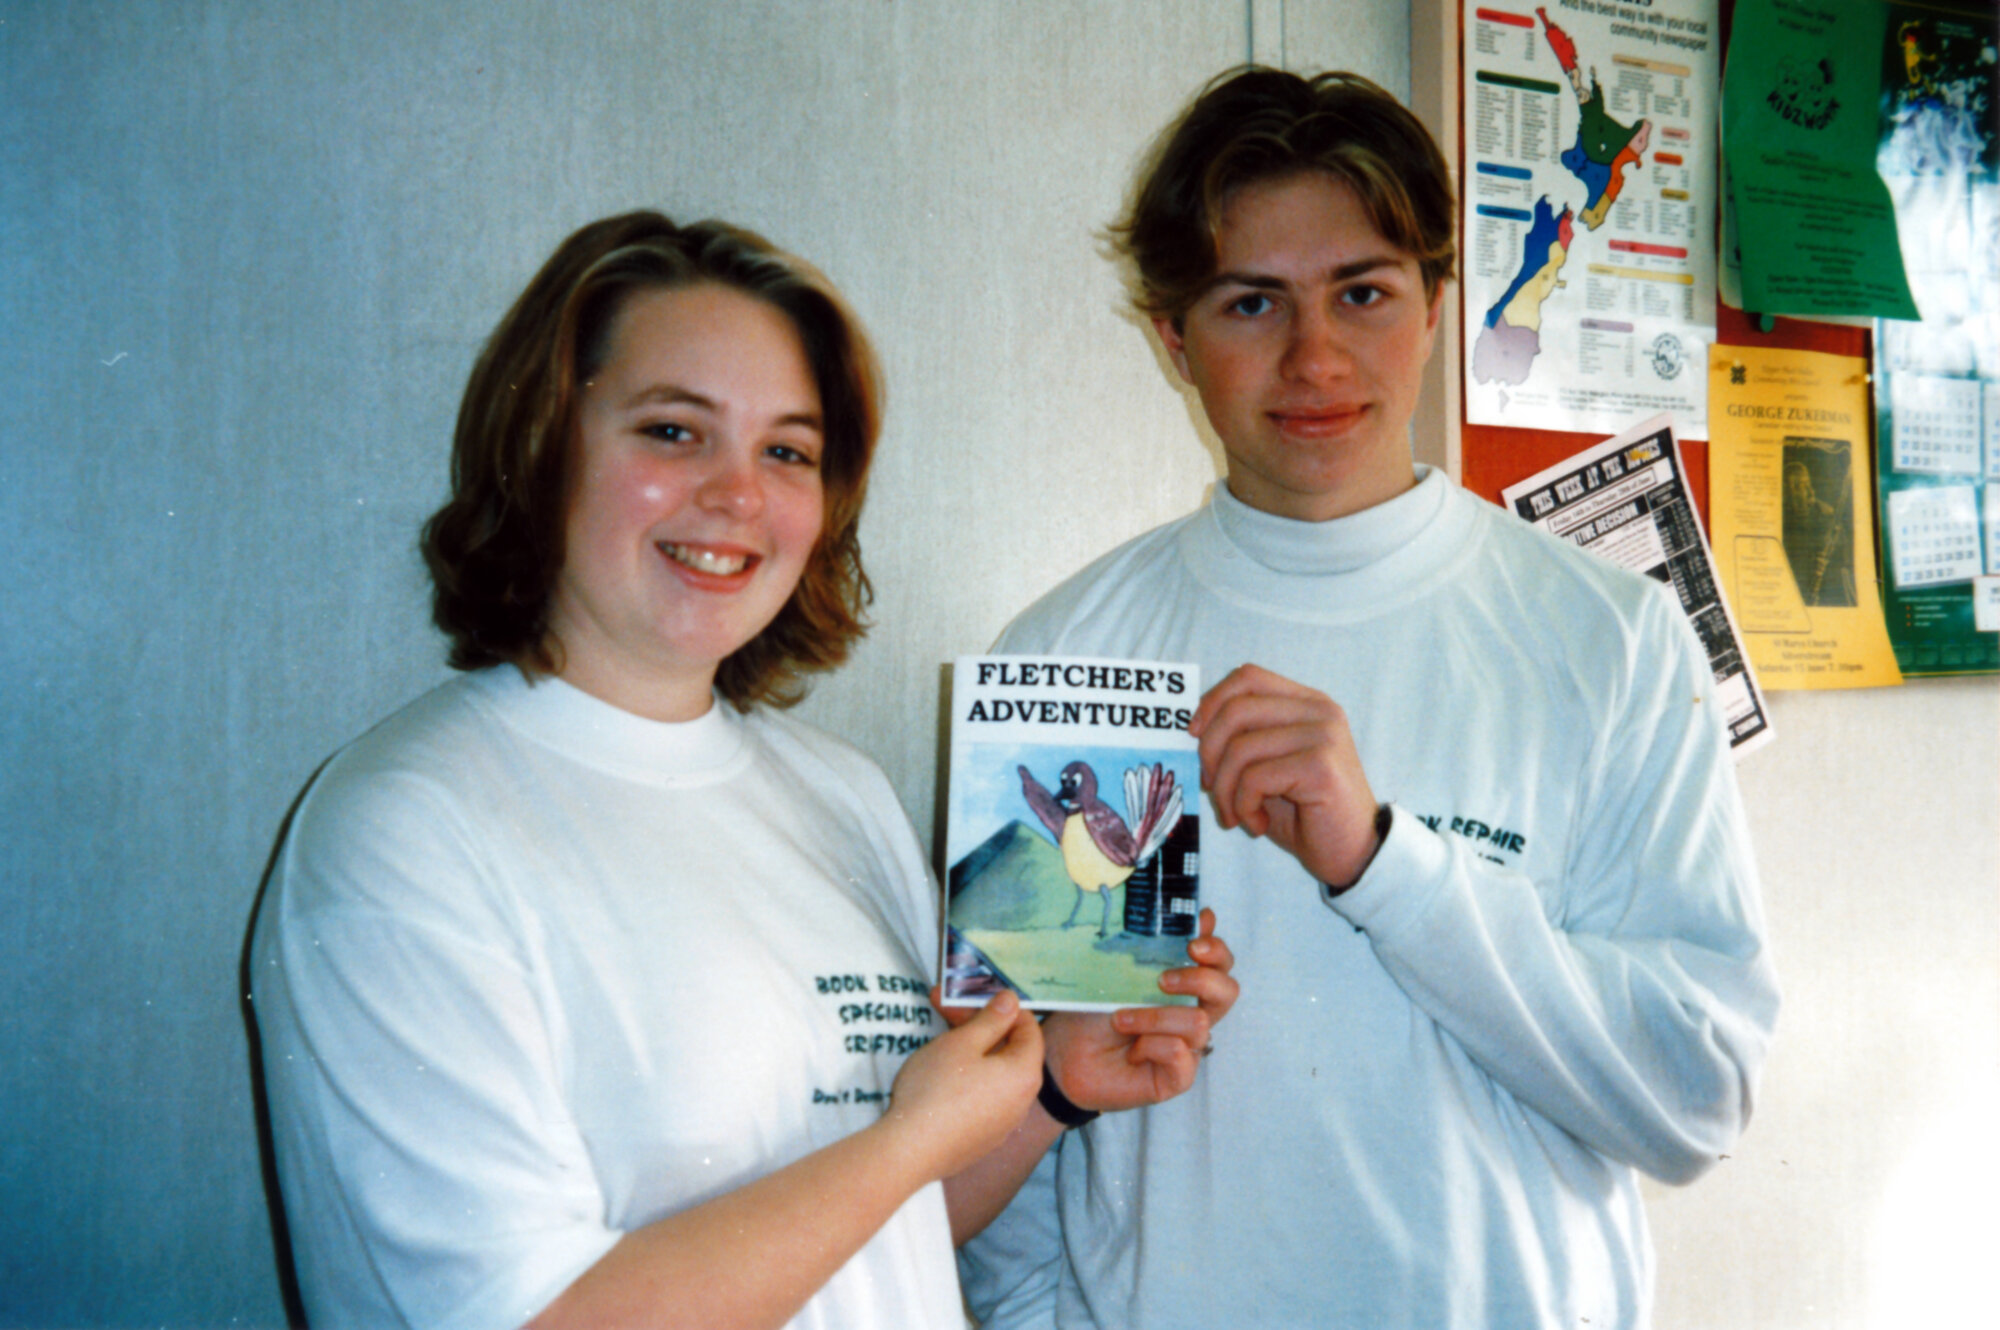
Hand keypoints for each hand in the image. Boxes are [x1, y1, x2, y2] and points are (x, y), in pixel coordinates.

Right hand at [883, 990, 1042, 1181]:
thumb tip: (1012, 1000)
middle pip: (1009, 1052)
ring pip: (993, 1076)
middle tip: (941, 1009)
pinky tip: (938, 1077)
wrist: (908, 1152)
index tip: (971, 999)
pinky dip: (967, 1082)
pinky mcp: (981, 1141)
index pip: (1029, 1029)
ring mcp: (1002, 1126)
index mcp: (1025, 1074)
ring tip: (937, 1041)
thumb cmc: (936, 1089)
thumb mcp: (962, 1042)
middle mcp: (1022, 1102)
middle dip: (978, 1027)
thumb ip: (991, 1019)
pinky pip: (982, 1101)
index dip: (1002, 1008)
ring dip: (970, 1053)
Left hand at [1042, 909, 1237, 1111]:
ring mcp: (1189, 1047)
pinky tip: (1132, 1052)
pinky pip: (1180, 1053)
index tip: (1192, 943)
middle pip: (1228, 991)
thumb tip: (1203, 915)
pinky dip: (1150, 1046)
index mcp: (1183, 986)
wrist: (1065, 1054)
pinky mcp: (1179, 1076)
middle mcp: (1192, 1014)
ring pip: (1198, 1022)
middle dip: (1201, 979)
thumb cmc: (1092, 1011)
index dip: (1216, 950)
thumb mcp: (1121, 972)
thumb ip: (1158, 946)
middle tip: (1162, 980)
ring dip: (1154, 1017)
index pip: (1220, 963)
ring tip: (1121, 1021)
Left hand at [1189, 663, 1381, 887]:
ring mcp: (1324, 736)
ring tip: (1237, 814)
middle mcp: (1320, 713)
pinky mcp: (1320, 767)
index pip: (1248, 677)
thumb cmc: (1306, 812)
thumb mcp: (1267, 766)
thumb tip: (1195, 729)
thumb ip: (1242, 739)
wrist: (1352, 853)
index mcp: (1307, 703)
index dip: (1212, 702)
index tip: (1194, 736)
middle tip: (1211, 787)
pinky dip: (1244, 806)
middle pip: (1237, 710)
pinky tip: (1258, 823)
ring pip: (1240, 749)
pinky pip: (1254, 778)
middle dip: (1209, 753)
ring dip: (1224, 790)